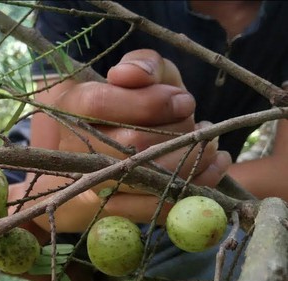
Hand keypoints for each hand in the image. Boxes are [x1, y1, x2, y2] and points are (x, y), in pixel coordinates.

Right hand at [22, 50, 231, 231]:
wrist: (118, 142)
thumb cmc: (134, 102)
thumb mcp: (140, 75)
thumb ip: (141, 65)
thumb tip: (129, 75)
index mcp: (72, 109)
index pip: (99, 104)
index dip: (149, 102)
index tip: (182, 99)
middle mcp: (76, 149)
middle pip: (131, 143)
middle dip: (177, 131)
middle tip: (196, 121)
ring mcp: (94, 184)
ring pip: (148, 177)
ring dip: (192, 158)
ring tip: (208, 141)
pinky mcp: (118, 209)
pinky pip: (160, 205)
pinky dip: (197, 185)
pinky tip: (215, 164)